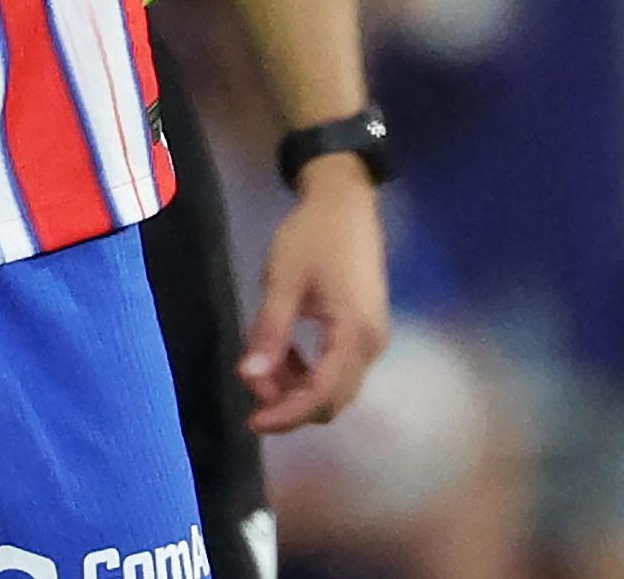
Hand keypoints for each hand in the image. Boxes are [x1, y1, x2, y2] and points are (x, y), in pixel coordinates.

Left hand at [240, 157, 390, 432]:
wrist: (346, 203)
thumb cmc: (312, 237)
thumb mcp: (283, 282)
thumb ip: (270, 332)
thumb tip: (249, 376)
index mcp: (354, 334)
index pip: (320, 395)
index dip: (285, 414)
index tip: (251, 421)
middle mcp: (372, 345)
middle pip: (332, 400)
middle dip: (289, 402)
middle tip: (251, 380)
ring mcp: (373, 339)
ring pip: (335, 387)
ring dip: (298, 388)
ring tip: (262, 362)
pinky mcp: (366, 331)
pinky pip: (339, 369)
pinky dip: (310, 372)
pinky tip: (285, 351)